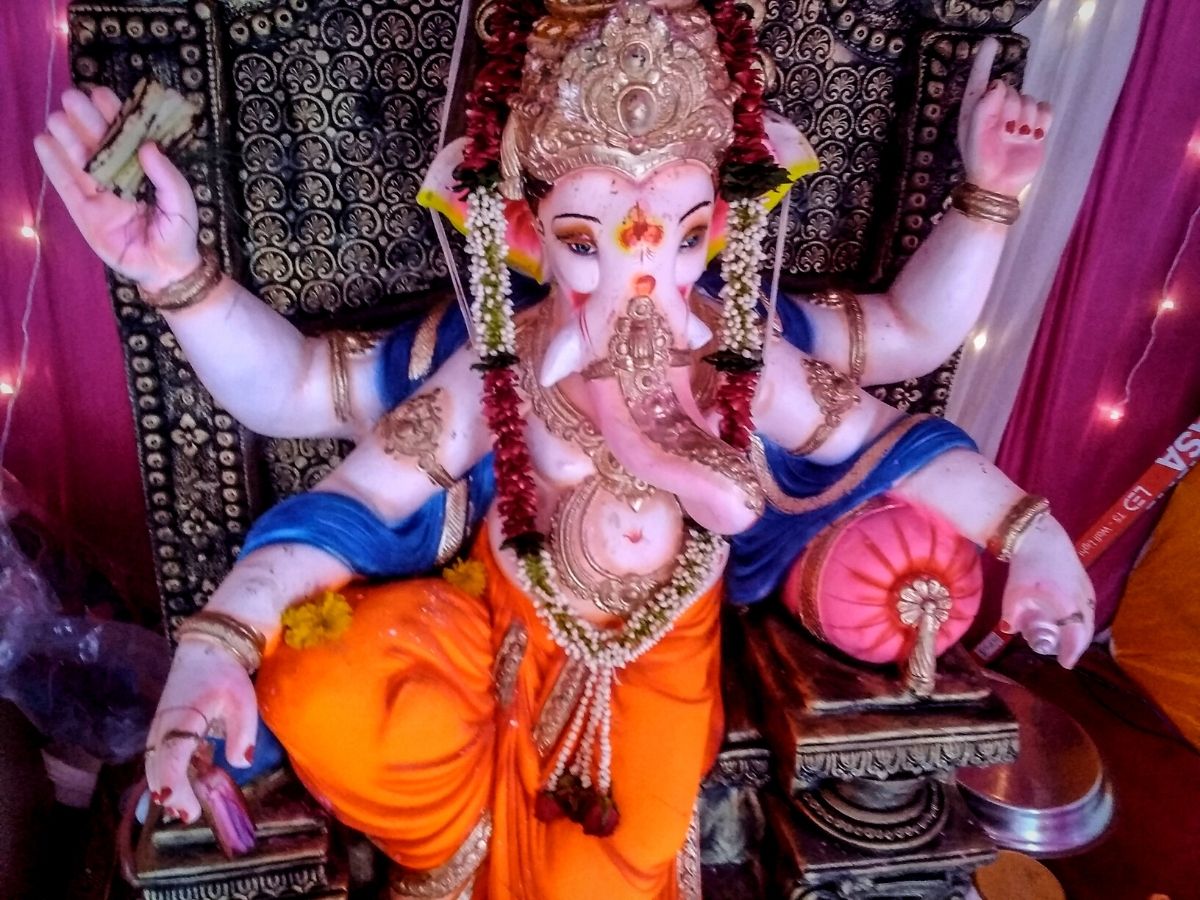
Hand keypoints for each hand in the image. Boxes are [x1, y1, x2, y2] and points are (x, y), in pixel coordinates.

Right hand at [32, 87, 201, 291]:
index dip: (113, 114)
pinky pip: (66, 185)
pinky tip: (43, 142)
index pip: (125, 136)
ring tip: (56, 117)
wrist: (166, 270)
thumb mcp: (182, 203)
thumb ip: (168, 177)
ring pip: (79, 159)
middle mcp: (118, 176)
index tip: (101, 95)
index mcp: (142, 169)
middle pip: (98, 142)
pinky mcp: (84, 212)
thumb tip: (148, 146)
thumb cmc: (179, 234)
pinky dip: (54, 164)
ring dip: (67, 136)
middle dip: (85, 118)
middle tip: (73, 97)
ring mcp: (99, 193)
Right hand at [144, 639, 257, 822]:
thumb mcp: (243, 701)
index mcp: (182, 718)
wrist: (207, 647)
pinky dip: (170, 772)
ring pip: (155, 762)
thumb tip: (240, 763)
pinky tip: (189, 783)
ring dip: (166, 785)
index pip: (171, 757)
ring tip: (184, 808)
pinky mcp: (164, 726)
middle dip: (169, 792)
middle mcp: (164, 725)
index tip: (181, 806)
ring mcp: (160, 726)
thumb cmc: (226, 675)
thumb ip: (243, 733)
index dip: (173, 783)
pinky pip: (161, 754)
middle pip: (157, 766)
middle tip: (188, 814)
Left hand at [958, 37, 1051, 197]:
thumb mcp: (973, 136)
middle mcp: (998, 110)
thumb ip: (983, 108)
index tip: (991, 42)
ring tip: (1016, 137)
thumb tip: (999, 83)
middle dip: (1011, 107)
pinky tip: (1033, 134)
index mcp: (977, 111)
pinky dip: (1042, 119)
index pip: (981, 80)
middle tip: (1004, 131)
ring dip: (1025, 117)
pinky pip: (1045, 108)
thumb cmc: (980, 162)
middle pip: (1012, 90)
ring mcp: (1018, 118)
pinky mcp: (1036, 127)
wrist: (999, 186)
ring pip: (1029, 99)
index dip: (985, 61)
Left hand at [999, 515, 1094, 667]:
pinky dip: (1083, 617)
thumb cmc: (1026, 566)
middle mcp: (1083, 599)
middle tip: (1067, 655)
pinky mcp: (1085, 579)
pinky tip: (1072, 619)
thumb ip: (1011, 615)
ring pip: (1089, 617)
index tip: (1065, 664)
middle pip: (1086, 629)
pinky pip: (1089, 606)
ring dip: (1081, 630)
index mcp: (1068, 605)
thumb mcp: (1014, 593)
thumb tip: (1009, 630)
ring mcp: (1087, 588)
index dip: (1072, 652)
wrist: (1039, 535)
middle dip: (1078, 644)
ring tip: (1069, 640)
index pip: (1076, 637)